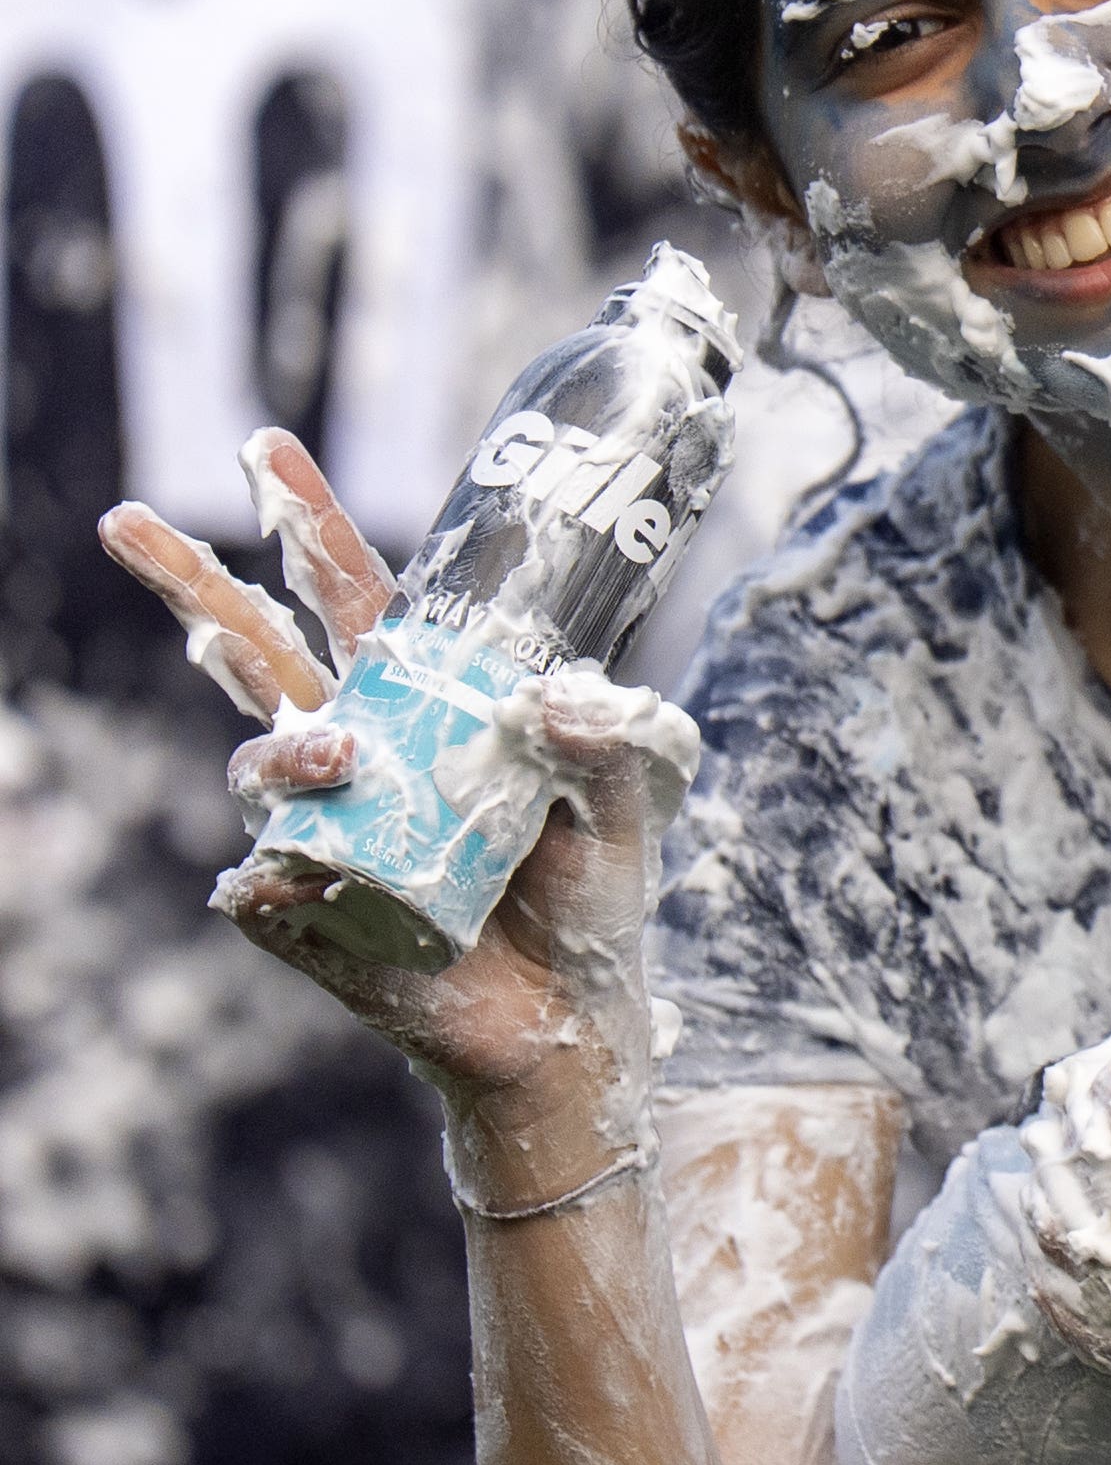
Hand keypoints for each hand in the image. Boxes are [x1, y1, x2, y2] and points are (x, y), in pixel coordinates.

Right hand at [100, 434, 689, 1204]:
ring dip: (286, 753)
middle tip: (127, 522)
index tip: (266, 448)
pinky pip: (262, 888)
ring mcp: (326, 830)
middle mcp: (361, 752)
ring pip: (258, 765)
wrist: (572, 1015)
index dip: (311, 523)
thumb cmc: (591, 890)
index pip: (357, 596)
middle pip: (254, 651)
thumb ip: (612, 737)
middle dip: (193, 584)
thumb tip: (553, 697)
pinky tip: (295, 882)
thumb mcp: (630, 796)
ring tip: (337, 758)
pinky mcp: (309, 918)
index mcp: (427, 701)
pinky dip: (274, 881)